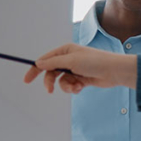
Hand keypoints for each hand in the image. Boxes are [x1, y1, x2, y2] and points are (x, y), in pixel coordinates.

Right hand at [23, 43, 137, 93]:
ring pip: (61, 82)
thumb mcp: (71, 60)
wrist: (113, 71)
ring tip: (75, 86)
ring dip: (66, 86)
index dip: (35, 69)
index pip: (45, 60)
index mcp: (65, 51)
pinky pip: (71, 86)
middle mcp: (69, 59)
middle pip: (51, 73)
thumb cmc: (94, 61)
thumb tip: (39, 63)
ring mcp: (75, 70)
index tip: (27, 80)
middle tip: (50, 90)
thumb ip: (53, 63)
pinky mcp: (81, 79)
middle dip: (51, 82)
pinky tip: (81, 87)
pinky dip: (74, 88)